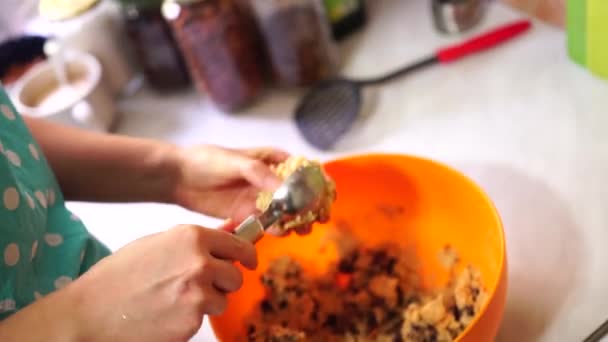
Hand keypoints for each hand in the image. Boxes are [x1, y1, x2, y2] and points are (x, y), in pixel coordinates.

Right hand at [68, 224, 256, 341]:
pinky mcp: (193, 321)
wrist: (90, 313)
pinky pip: (204, 319)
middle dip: (224, 282)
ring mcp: (199, 294)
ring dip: (207, 302)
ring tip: (175, 300)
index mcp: (191, 237)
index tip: (248, 261)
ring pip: (223, 300)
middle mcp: (200, 262)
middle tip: (202, 285)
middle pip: (236, 275)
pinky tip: (166, 314)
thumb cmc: (118, 276)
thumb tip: (230, 229)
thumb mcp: (157, 244)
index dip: (246, 255)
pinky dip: (191, 319)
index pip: (239, 245)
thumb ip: (195, 240)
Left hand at [171, 145, 310, 235]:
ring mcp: (260, 199)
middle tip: (315, 220)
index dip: (318, 183)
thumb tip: (285, 190)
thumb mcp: (236, 161)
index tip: (327, 196)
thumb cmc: (207, 160)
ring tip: (299, 229)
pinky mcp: (248, 216)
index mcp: (272, 160)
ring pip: (286, 213)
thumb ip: (260, 174)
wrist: (178, 177)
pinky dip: (276, 229)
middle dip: (311, 207)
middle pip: (299, 195)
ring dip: (296, 221)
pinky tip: (279, 232)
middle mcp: (270, 181)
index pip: (303, 170)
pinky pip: (267, 224)